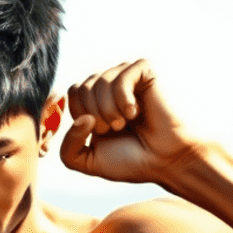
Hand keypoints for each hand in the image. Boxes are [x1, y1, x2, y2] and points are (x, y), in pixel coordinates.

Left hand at [60, 60, 199, 183]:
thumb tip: (82, 118)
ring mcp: (126, 75)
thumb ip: (68, 148)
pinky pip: (120, 78)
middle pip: (81, 87)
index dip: (81, 118)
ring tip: (126, 123)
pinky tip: (136, 113)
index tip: (101, 134)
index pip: (73, 93)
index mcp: (95, 101)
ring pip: (98, 83)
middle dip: (95, 117)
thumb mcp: (88, 161)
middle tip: (116, 130)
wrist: (165, 161)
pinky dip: (124, 101)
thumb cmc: (131, 160)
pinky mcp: (144, 71)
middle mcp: (109, 84)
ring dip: (109, 112)